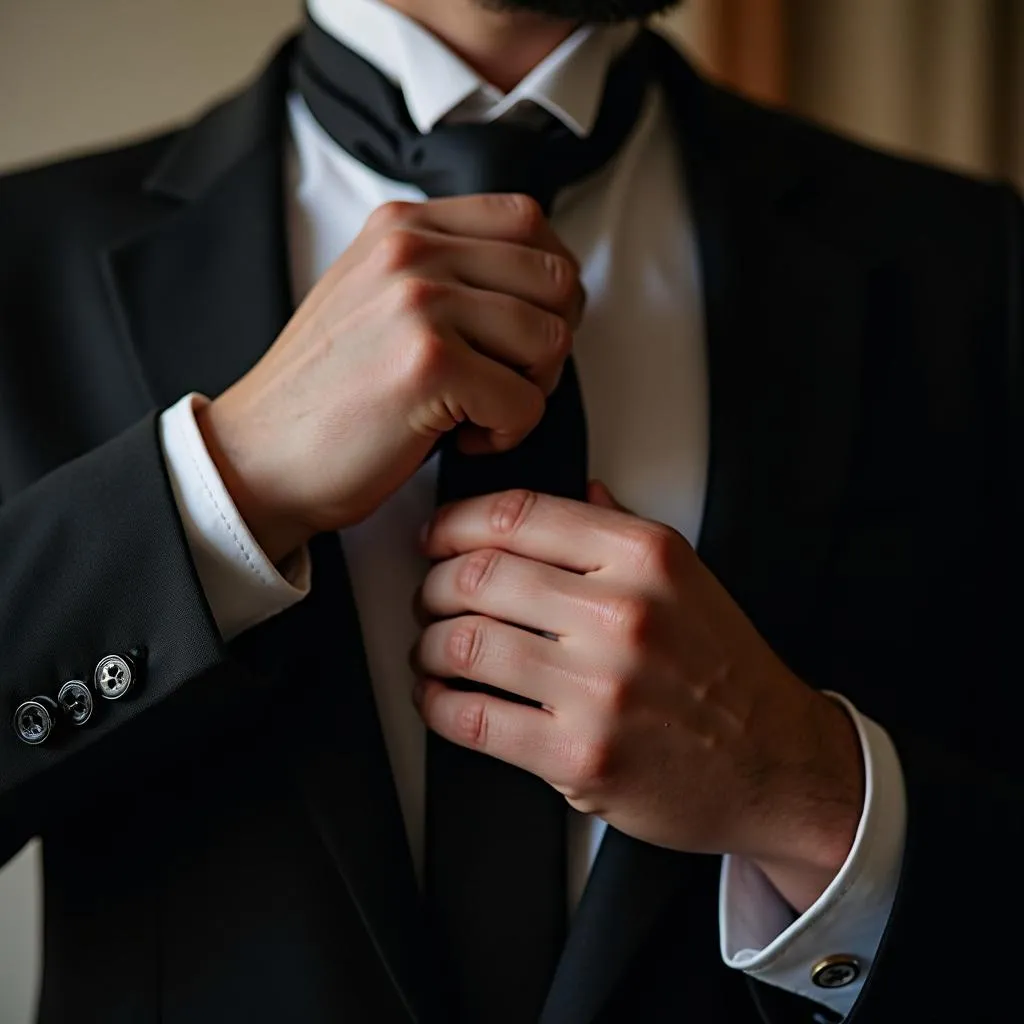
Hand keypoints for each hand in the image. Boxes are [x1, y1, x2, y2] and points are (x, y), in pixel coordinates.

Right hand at [195, 194, 583, 562]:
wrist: (259, 455)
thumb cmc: (323, 393)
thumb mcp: (374, 296)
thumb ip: (442, 270)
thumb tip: (530, 284)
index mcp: (402, 226)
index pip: (526, 220)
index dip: (549, 282)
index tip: (527, 329)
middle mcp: (411, 250)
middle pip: (554, 278)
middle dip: (550, 343)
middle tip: (512, 381)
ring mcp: (419, 303)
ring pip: (551, 338)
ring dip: (533, 390)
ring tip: (483, 412)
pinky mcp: (430, 365)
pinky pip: (526, 401)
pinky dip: (509, 433)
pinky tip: (465, 439)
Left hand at [414, 483, 863, 912]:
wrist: (774, 763)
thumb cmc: (726, 672)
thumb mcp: (688, 578)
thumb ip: (622, 531)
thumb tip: (576, 492)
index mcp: (646, 557)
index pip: (517, 515)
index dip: (455, 523)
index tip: (435, 536)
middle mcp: (622, 614)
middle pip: (477, 575)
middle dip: (432, 586)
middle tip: (428, 598)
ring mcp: (599, 688)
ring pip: (463, 643)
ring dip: (427, 646)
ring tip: (431, 649)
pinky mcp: (579, 755)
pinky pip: (472, 718)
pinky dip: (437, 704)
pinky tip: (440, 697)